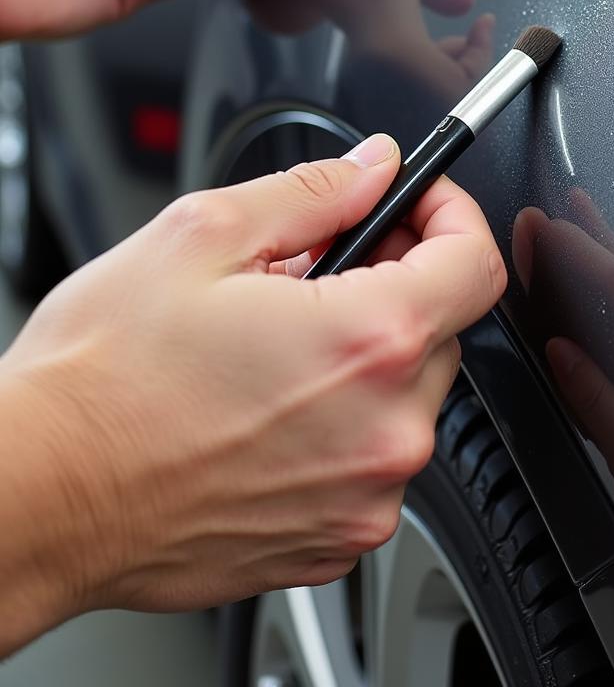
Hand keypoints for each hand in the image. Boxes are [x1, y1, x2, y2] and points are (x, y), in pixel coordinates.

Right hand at [0, 134, 505, 654]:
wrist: (39, 499)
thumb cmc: (101, 383)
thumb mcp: (202, 237)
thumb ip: (314, 191)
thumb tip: (373, 169)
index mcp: (369, 342)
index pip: (477, 262)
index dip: (451, 216)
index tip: (421, 205)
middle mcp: (387, 429)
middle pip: (442, 327)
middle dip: (395, 281)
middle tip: (322, 266)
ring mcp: (367, 494)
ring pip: (409, 393)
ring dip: (365, 353)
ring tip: (281, 341)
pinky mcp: (339, 537)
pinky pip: (374, 456)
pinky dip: (345, 419)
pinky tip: (275, 402)